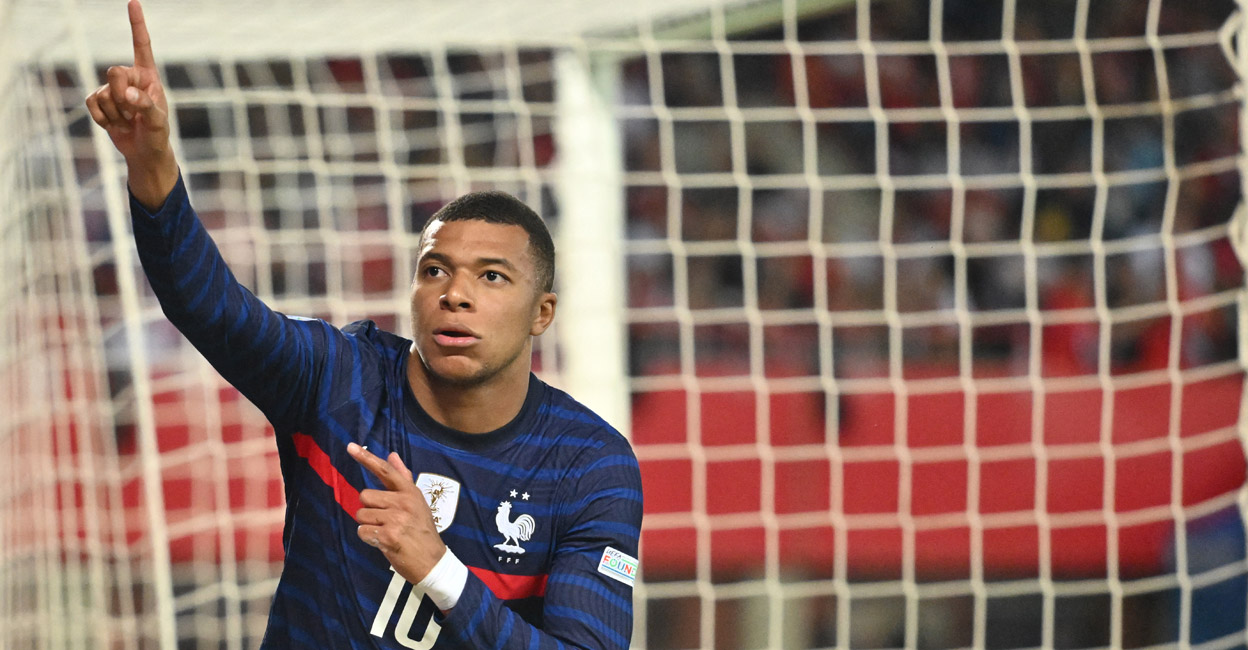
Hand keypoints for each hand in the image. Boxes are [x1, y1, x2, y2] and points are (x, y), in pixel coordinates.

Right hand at [84, 0, 176, 208]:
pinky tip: (115, 125)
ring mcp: (113, 90)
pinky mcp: (100, 102)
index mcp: (149, 77)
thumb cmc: (157, 135)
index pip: (142, 46)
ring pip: (103, 93)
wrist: (144, 153)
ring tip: (128, 122)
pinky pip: (92, 104)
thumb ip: (145, 105)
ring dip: (115, 113)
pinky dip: (103, 119)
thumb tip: (126, 94)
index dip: (137, 25)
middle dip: (121, 95)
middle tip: (132, 112)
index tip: (133, 3)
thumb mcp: (157, 122)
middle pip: (114, 71)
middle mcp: (130, 79)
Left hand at [348, 442, 446, 583]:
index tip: (350, 446)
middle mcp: (403, 502)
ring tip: (387, 532)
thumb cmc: (421, 530)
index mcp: (410, 492)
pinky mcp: (387, 536)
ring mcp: (395, 519)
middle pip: (365, 496)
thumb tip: (392, 455)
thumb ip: (403, 478)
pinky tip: (383, 542)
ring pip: (361, 514)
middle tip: (386, 521)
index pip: (385, 471)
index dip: (366, 458)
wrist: (432, 561)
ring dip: (369, 525)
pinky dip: (369, 538)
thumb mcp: (416, 502)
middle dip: (370, 509)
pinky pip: (362, 531)